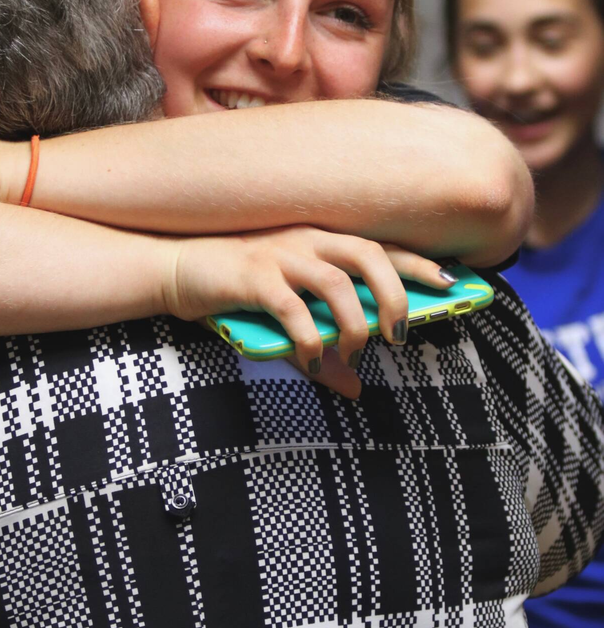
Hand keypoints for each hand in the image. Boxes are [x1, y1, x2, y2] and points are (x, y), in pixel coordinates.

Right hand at [163, 226, 455, 399]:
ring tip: (355, 352)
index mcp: (320, 240)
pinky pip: (292, 308)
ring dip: (354, 322)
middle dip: (395, 293)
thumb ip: (320, 349)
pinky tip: (310, 363)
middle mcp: (306, 239)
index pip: (381, 247)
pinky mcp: (253, 276)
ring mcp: (280, 254)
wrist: (175, 269)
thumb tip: (354, 387)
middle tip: (400, 334)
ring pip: (336, 282)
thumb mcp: (284, 320)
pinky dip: (308, 339)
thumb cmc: (235, 292)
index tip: (453, 283)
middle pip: (369, 254)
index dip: (419, 263)